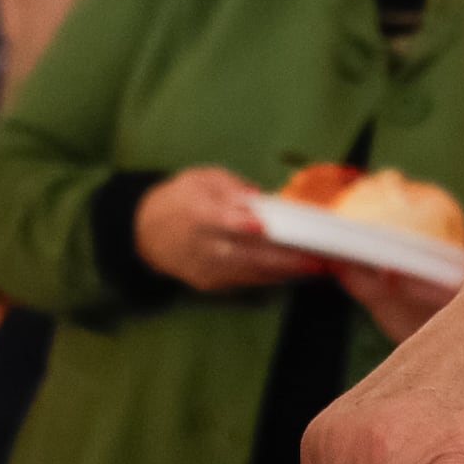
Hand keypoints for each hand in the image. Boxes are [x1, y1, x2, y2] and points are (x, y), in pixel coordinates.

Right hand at [133, 165, 325, 297]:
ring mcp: (206, 269)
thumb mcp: (200, 179)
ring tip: (319, 265)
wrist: (145, 233)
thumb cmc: (179, 199)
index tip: (263, 226)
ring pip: (251, 272)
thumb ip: (229, 187)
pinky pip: (248, 280)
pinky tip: (297, 270)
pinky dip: (273, 275)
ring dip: (287, 270)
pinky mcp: (212, 284)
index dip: (240, 223)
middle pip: (244, 253)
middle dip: (284, 257)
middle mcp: (201, 245)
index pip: (218, 219)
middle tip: (319, 257)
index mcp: (195, 212)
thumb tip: (256, 198)